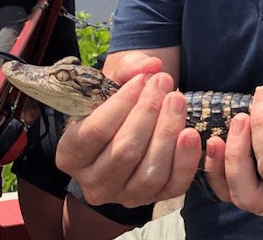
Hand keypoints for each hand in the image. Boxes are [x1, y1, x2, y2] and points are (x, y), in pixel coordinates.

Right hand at [56, 59, 201, 208]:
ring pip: (150, 172)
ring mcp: (124, 195)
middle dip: (149, 112)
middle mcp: (93, 182)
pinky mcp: (154, 198)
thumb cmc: (117, 101)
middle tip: (164, 82)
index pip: (96, 132)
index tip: (142, 80)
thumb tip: (151, 64)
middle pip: (125, 152)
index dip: (122, 103)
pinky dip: (185, 159)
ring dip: (168, 132)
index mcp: (71, 154)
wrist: (131, 122)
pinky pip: (173, 185)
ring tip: (177, 99)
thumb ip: (128, 68)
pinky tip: (190, 132)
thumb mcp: (113, 81)